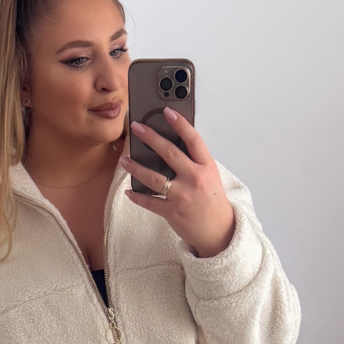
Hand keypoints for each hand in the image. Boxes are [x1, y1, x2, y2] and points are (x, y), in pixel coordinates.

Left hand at [120, 108, 235, 257]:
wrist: (218, 231)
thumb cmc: (212, 202)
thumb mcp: (210, 177)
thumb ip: (194, 162)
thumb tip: (172, 146)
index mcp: (206, 167)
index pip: (193, 140)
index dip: (180, 124)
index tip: (167, 112)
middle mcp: (195, 179)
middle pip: (169, 153)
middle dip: (150, 137)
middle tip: (136, 127)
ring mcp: (183, 196)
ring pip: (154, 178)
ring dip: (136, 167)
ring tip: (125, 160)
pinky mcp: (173, 212)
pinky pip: (150, 202)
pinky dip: (137, 196)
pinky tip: (129, 190)